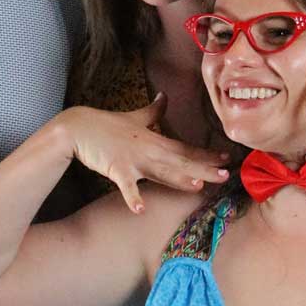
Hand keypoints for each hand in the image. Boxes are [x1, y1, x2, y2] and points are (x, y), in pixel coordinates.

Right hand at [63, 96, 228, 212]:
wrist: (79, 127)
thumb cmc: (107, 124)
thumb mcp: (135, 116)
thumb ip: (155, 110)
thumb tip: (165, 95)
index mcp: (155, 140)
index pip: (186, 148)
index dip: (207, 154)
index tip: (227, 158)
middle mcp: (149, 150)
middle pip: (181, 161)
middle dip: (203, 168)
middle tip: (225, 176)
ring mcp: (133, 160)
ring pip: (161, 172)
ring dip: (179, 179)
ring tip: (197, 186)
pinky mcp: (116, 170)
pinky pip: (126, 187)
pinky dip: (133, 197)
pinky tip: (141, 210)